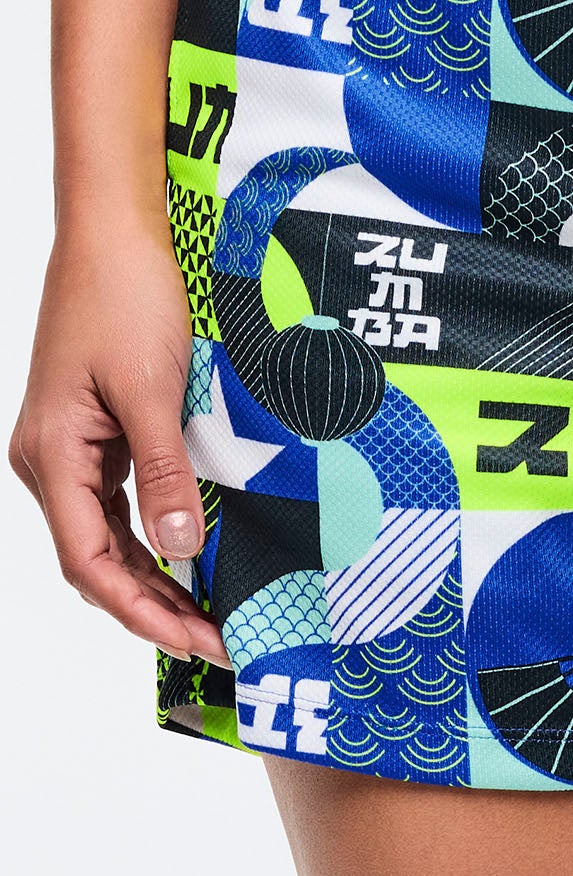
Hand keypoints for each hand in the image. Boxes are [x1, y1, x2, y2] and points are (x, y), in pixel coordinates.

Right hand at [10, 214, 229, 666]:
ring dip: (155, 575)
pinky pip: (118, 500)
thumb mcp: (152, 390)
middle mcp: (50, 462)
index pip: (89, 563)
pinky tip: (193, 551)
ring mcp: (69, 448)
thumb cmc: (123, 297)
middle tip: (219, 639)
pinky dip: (152, 533)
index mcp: (52, 458)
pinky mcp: (93, 431)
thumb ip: (165, 473)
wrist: (111, 233)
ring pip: (107, 536)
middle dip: (154, 605)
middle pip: (97, 560)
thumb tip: (182, 550)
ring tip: (211, 611)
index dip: (141, 611)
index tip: (195, 641)